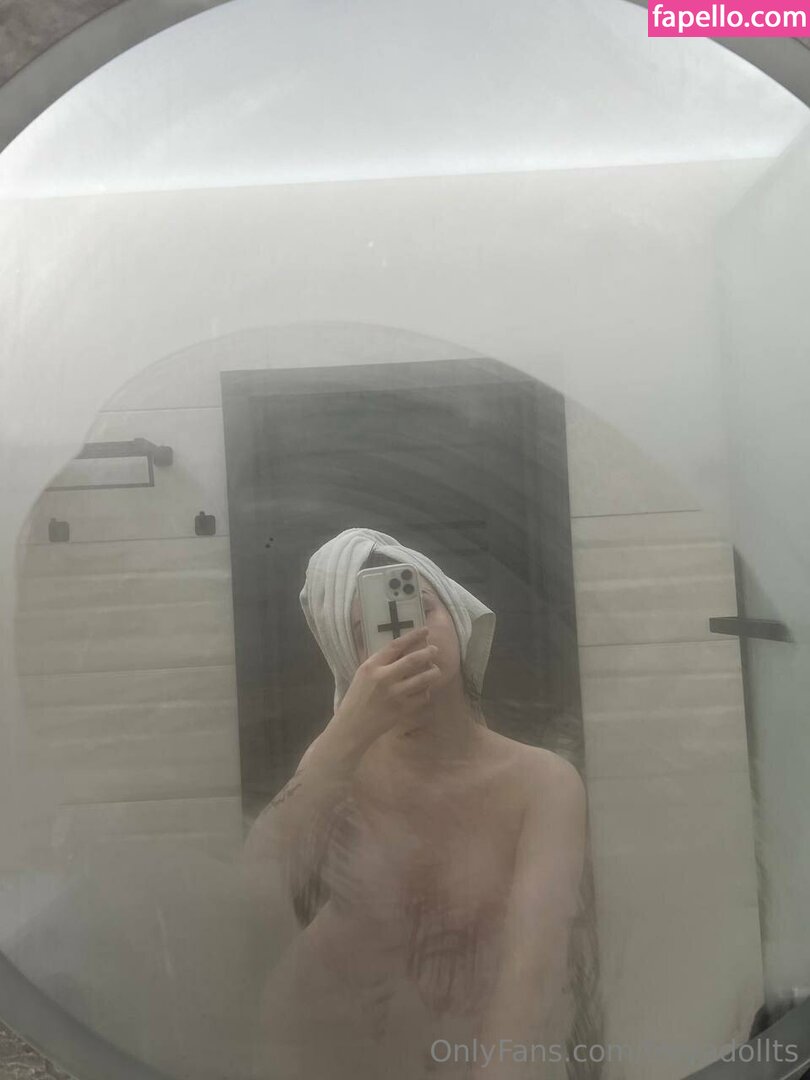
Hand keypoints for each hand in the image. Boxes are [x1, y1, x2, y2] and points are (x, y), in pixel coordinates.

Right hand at [334, 626, 440, 741]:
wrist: (352, 726)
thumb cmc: (356, 698)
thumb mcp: (363, 675)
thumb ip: (381, 663)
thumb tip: (404, 651)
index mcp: (372, 666)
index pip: (395, 646)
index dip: (413, 636)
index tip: (425, 630)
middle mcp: (383, 678)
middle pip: (413, 660)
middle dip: (428, 653)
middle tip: (434, 649)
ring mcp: (394, 694)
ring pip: (422, 679)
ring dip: (433, 672)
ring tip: (435, 670)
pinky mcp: (402, 709)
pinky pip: (422, 697)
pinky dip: (426, 692)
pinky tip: (425, 690)